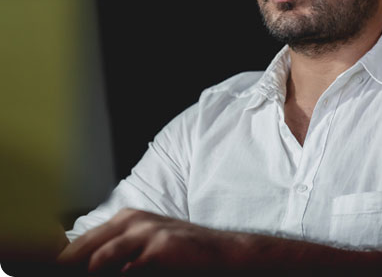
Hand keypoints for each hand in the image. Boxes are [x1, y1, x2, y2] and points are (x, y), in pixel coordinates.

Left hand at [57, 208, 238, 274]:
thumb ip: (118, 253)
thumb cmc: (181, 252)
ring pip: (102, 256)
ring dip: (90, 271)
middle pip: (86, 247)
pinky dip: (121, 275)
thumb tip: (89, 267)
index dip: (63, 260)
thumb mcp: (147, 244)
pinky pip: (129, 268)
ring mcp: (147, 232)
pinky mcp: (161, 247)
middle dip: (68, 266)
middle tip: (54, 275)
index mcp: (126, 219)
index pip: (83, 241)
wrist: (222, 252)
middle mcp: (132, 221)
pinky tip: (121, 275)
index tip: (50, 272)